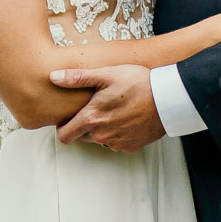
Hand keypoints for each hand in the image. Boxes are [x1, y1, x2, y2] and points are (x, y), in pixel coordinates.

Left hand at [49, 64, 163, 151]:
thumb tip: (53, 77)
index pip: (64, 135)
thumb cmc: (137, 82)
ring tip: (113, 110)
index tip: (69, 116)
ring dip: (101, 129)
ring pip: (99, 140)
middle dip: (82, 125)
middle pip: (80, 137)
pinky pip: (116, 143)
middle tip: (94, 107)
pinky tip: (126, 117)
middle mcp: (102, 135)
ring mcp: (116, 143)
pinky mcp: (130, 147)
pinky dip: (117, 133)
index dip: (63, 126)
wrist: (167, 99)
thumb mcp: (106, 74)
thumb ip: (77, 78)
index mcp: (91, 118)